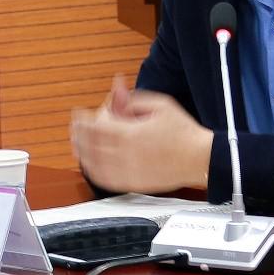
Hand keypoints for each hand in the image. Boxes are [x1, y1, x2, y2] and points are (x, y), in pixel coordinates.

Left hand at [70, 76, 212, 193]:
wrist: (198, 158)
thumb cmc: (183, 132)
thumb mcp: (160, 105)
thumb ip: (133, 99)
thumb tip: (116, 91)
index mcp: (130, 134)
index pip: (95, 127)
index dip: (82, 120)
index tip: (78, 114)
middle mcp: (125, 154)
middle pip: (89, 145)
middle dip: (78, 135)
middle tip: (75, 128)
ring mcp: (127, 171)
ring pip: (92, 164)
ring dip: (81, 152)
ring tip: (77, 144)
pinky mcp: (131, 183)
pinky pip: (104, 179)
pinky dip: (92, 170)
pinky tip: (89, 163)